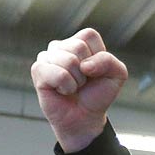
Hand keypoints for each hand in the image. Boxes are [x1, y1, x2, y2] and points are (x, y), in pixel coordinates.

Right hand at [31, 28, 128, 152]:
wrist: (84, 117)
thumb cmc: (98, 94)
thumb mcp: (117, 75)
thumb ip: (109, 61)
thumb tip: (84, 65)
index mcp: (79, 41)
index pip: (89, 36)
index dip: (97, 57)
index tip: (95, 71)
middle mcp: (61, 46)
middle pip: (78, 47)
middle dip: (86, 71)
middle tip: (83, 82)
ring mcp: (47, 57)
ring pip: (68, 61)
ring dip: (77, 81)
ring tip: (73, 87)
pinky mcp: (38, 70)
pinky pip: (58, 74)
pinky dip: (66, 87)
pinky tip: (62, 90)